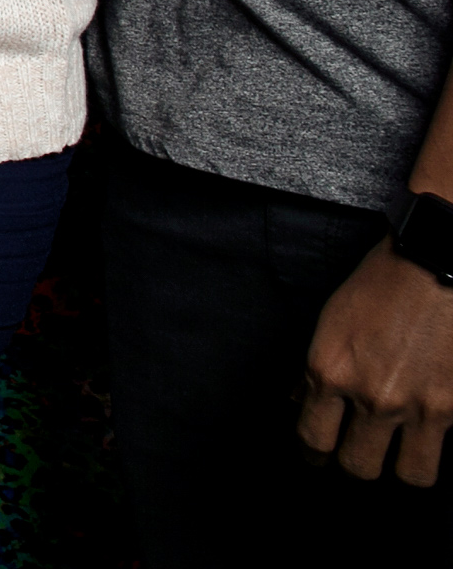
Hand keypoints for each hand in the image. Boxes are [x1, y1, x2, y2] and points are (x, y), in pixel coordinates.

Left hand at [298, 234, 452, 484]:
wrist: (437, 262)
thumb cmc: (382, 285)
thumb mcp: (331, 322)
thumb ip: (315, 370)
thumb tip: (299, 402)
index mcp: (331, 371)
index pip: (313, 440)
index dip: (314, 455)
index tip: (318, 456)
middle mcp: (373, 395)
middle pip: (358, 468)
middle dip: (355, 466)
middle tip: (358, 454)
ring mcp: (421, 405)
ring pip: (410, 474)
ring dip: (402, 467)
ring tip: (399, 453)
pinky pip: (447, 451)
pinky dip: (439, 447)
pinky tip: (432, 434)